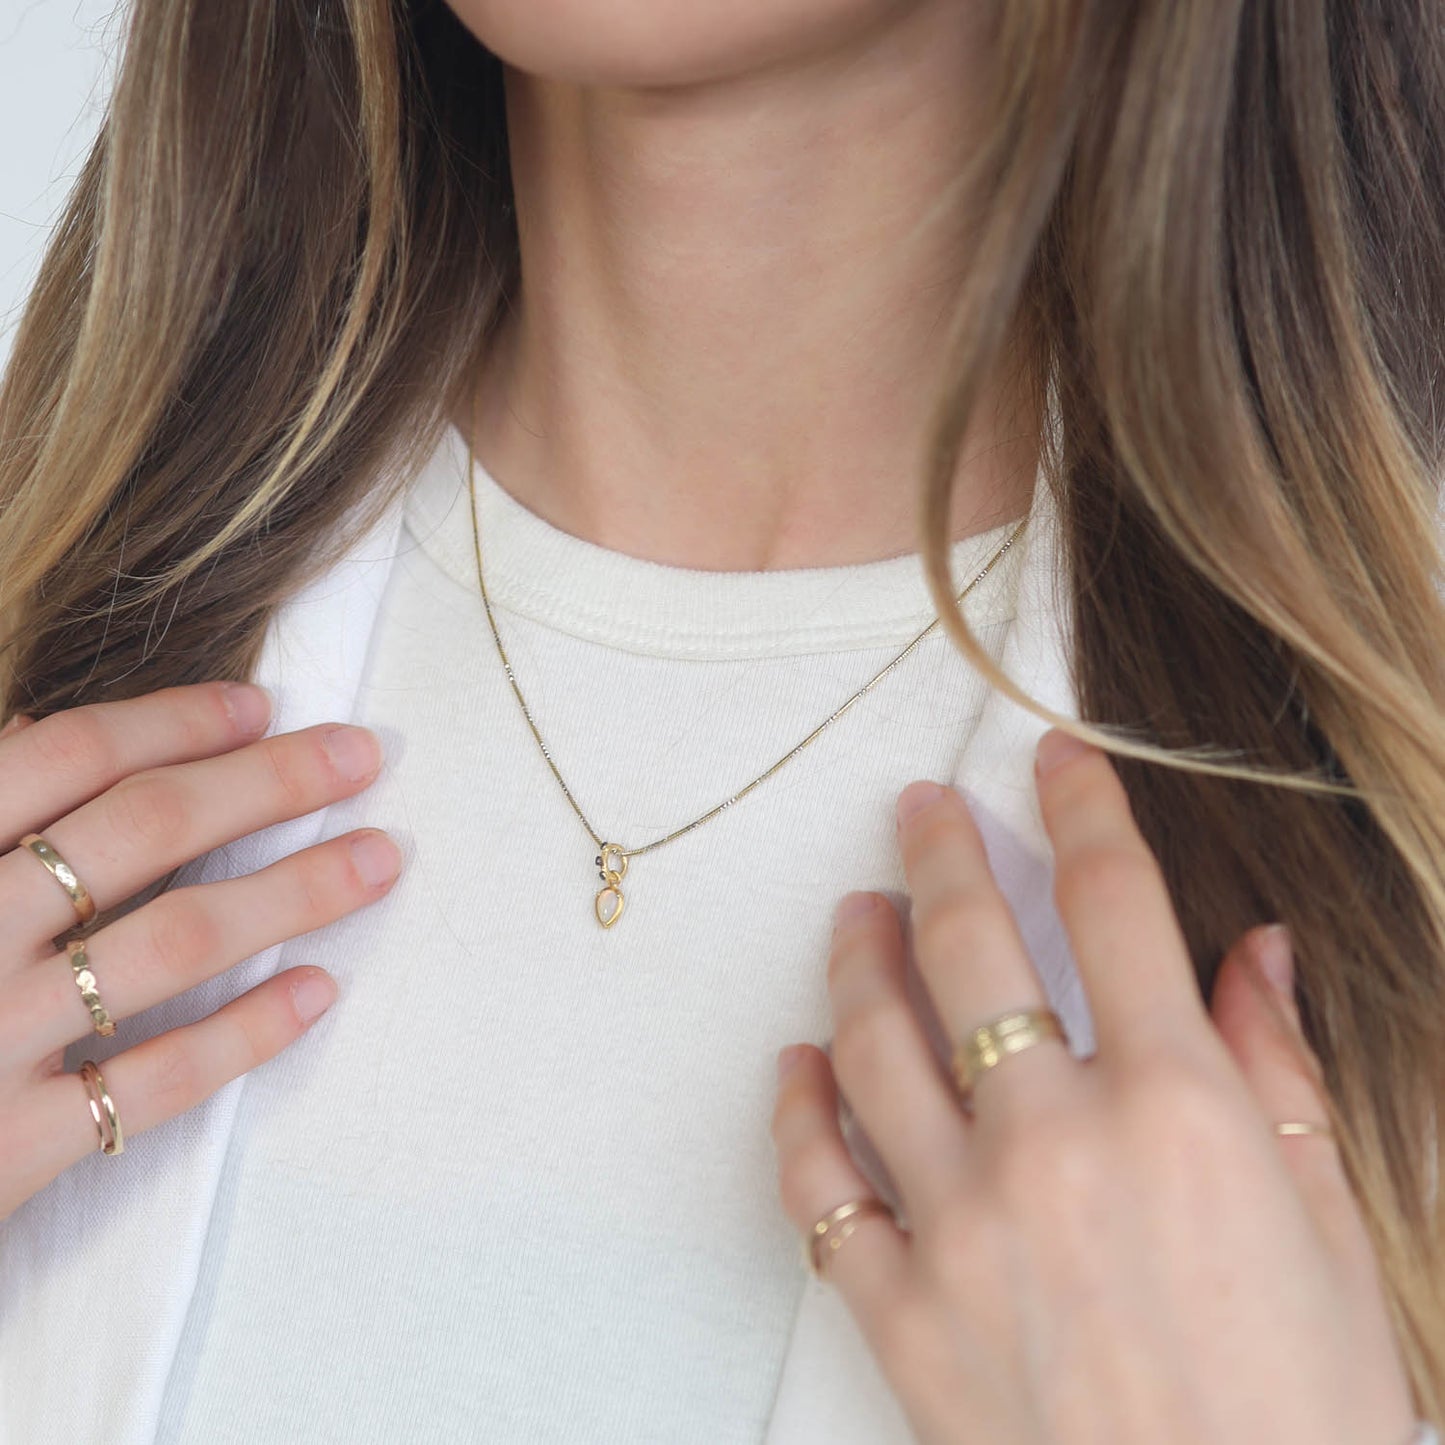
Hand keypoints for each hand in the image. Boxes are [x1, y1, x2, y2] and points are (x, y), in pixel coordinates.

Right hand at [0, 682, 399, 1220]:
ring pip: (171, 942)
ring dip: (294, 892)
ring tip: (380, 860)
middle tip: (361, 755)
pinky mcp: (7, 1151)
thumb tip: (35, 727)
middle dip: (267, 783)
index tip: (262, 708)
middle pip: (141, 830)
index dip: (173, 722)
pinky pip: (152, 1080)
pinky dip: (244, 1032)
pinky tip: (317, 992)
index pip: (65, 756)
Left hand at [771, 729, 1417, 1444]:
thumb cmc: (1301, 1409)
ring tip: (853, 917)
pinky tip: (797, 1066)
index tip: (1055, 760)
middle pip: (968, 945)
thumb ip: (1276, 1069)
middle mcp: (1054, 1142)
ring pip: (871, 1042)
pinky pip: (818, 1184)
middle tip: (918, 809)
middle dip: (939, 853)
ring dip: (854, 960)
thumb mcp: (1328, 1227)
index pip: (1116, 904)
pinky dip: (796, 1111)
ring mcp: (963, 1224)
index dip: (1082, 808)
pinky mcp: (900, 1311)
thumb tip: (1254, 951)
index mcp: (1176, 1106)